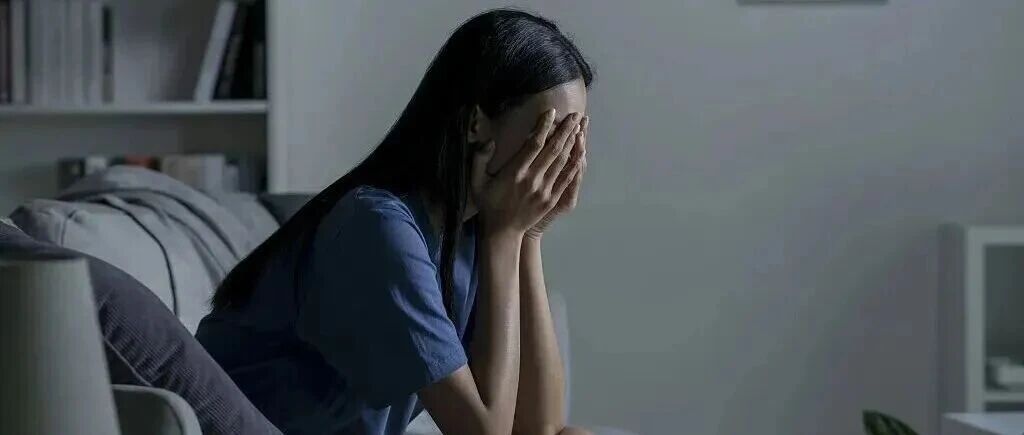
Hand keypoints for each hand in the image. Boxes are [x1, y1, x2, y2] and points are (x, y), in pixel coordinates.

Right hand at [471, 110, 582, 236]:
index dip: (544, 126)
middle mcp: (532, 180)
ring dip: (572, 142)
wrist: (502, 231)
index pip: (533, 144)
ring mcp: (544, 190)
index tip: (551, 112)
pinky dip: (575, 163)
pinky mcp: (552, 199)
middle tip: (574, 114)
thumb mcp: (476, 181)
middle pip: (553, 149)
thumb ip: (479, 159)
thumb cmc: (488, 203)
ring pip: (562, 161)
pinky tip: (581, 151)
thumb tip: (489, 141)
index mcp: (514, 172)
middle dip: (565, 130)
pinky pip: (567, 178)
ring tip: (580, 126)